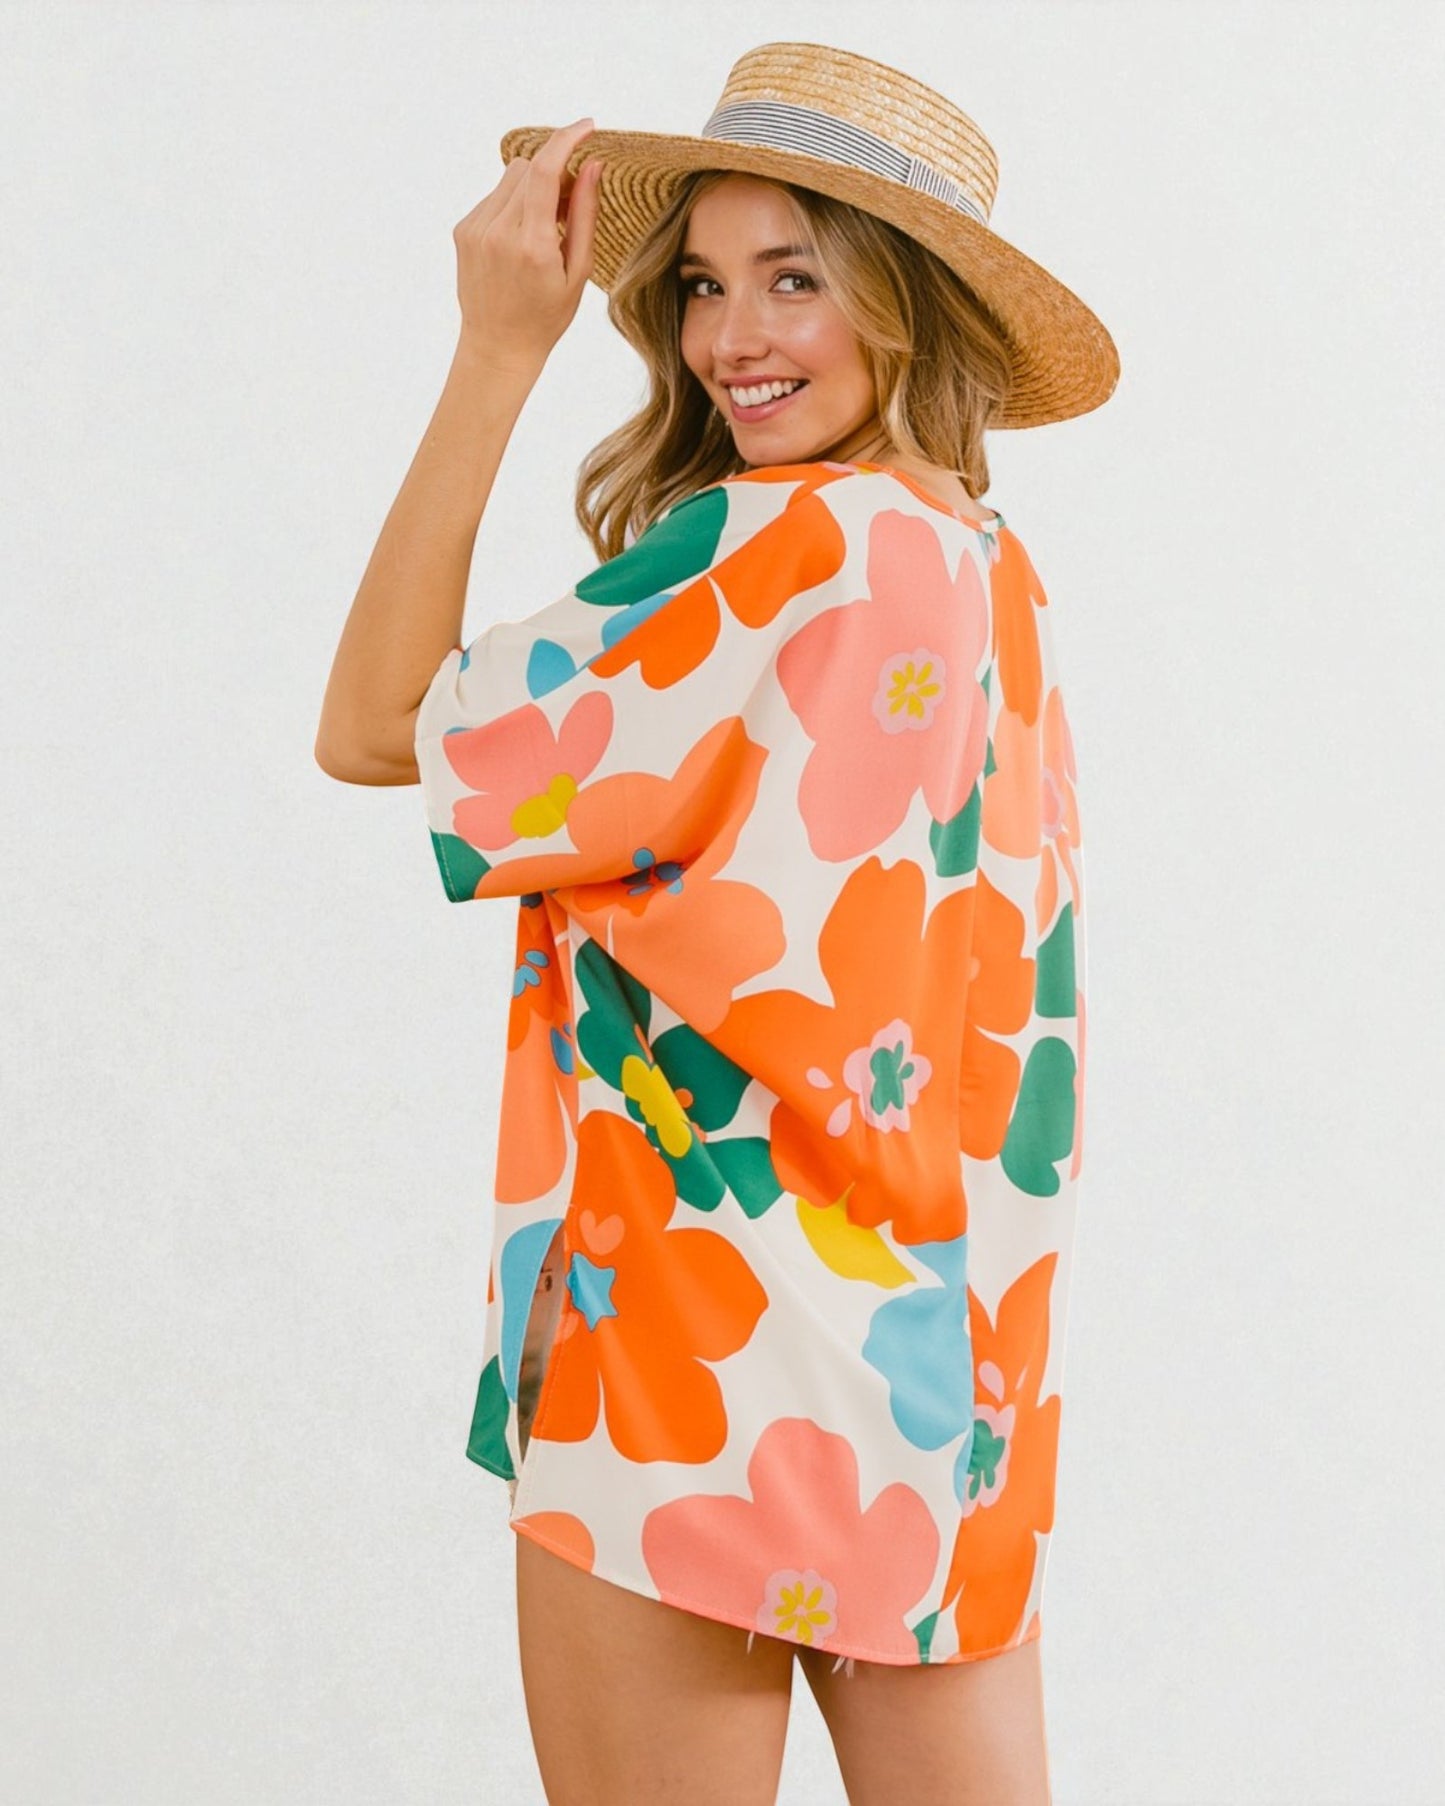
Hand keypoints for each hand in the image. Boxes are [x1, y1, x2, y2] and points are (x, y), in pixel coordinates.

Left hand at [452, 117, 602, 366]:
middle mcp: (498, 232)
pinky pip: (494, 196)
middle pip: (529, 167)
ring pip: (510, 177)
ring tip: (545, 226)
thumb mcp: (578, 272)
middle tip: (570, 204)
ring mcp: (475, 229)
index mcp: (532, 245)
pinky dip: (513, 204)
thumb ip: (585, 215)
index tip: (587, 126)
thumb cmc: (546, 316)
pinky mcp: (463, 230)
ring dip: (533, 188)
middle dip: (555, 173)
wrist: (498, 347)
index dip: (567, 139)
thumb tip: (592, 166)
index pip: (546, 170)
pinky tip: (520, 239)